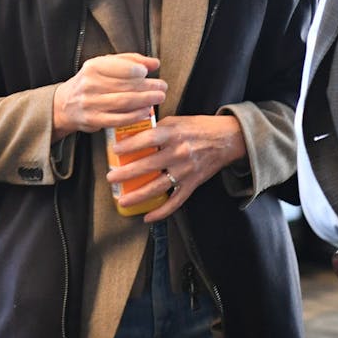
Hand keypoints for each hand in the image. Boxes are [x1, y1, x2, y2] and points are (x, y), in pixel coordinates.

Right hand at [53, 53, 165, 140]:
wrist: (65, 104)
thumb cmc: (90, 82)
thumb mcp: (104, 65)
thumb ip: (130, 61)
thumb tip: (154, 63)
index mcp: (93, 67)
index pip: (119, 67)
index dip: (137, 69)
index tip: (148, 72)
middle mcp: (90, 84)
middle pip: (125, 85)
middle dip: (148, 86)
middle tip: (162, 86)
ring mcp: (91, 103)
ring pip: (124, 102)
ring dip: (145, 100)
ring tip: (159, 97)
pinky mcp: (94, 120)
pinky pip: (119, 119)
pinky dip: (135, 116)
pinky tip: (146, 112)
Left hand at [107, 112, 244, 221]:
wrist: (227, 139)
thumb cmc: (199, 127)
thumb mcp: (177, 120)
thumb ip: (157, 128)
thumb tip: (132, 133)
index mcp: (174, 134)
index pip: (148, 139)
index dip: (130, 145)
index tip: (115, 150)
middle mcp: (179, 153)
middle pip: (149, 165)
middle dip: (127, 173)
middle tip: (110, 178)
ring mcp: (186, 170)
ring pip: (159, 186)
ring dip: (139, 195)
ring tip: (123, 200)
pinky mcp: (193, 183)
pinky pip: (176, 201)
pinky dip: (162, 211)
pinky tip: (148, 216)